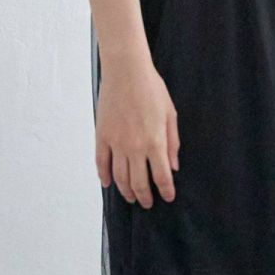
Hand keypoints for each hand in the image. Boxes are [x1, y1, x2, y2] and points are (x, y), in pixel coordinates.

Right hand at [95, 52, 179, 206]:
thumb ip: (172, 142)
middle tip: (147, 203)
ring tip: (131, 197)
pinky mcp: (102, 136)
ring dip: (126, 191)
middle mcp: (135, 147)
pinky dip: (103, 176)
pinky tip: (108, 183)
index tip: (168, 197)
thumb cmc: (151, 88)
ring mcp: (116, 143)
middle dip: (144, 197)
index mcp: (155, 142)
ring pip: (119, 177)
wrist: (126, 71)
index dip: (165, 190)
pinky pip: (101, 162)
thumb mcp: (170, 115)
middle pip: (139, 182)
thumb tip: (173, 166)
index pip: (161, 176)